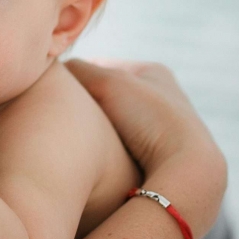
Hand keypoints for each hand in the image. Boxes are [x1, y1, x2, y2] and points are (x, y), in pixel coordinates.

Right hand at [64, 59, 221, 176]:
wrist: (187, 171)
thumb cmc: (147, 118)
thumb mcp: (106, 82)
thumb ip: (76, 69)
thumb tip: (51, 68)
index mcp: (153, 73)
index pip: (103, 67)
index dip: (76, 78)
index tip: (55, 93)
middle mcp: (163, 98)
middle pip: (110, 98)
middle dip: (87, 107)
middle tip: (65, 118)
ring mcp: (164, 130)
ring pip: (117, 126)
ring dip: (98, 133)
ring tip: (80, 143)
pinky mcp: (163, 160)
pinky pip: (126, 150)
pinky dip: (110, 153)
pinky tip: (99, 162)